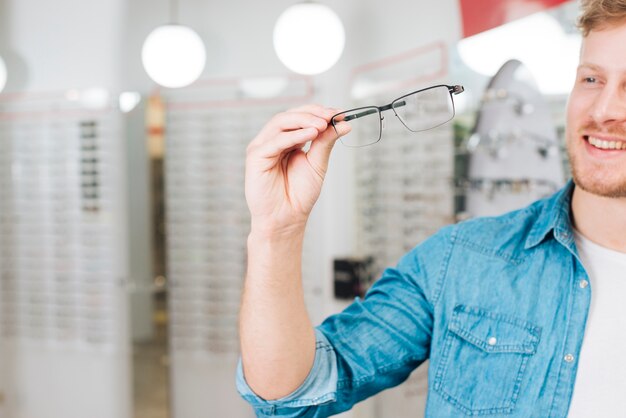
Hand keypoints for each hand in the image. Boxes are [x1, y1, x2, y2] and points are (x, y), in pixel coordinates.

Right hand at [245, 104, 350, 235]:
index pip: (300, 118)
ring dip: (303, 121)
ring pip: (280, 123)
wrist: (286, 219)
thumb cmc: (298, 195)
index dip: (319, 112)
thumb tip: (343, 124)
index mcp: (286, 141)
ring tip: (322, 124)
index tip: (340, 114)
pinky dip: (294, 136)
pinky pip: (275, 141)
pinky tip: (311, 134)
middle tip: (331, 116)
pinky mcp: (255, 157)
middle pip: (289, 116)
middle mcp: (272, 141)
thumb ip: (326, 142)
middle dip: (312, 113)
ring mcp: (262, 147)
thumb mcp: (317, 164)